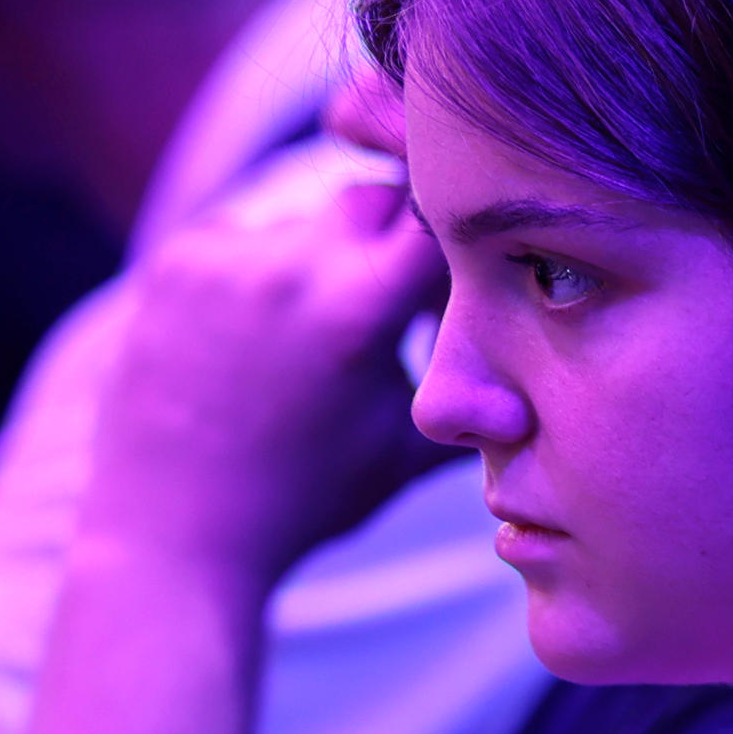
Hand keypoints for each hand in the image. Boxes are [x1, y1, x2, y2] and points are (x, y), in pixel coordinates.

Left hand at [81, 132, 447, 580]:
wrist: (174, 533)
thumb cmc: (306, 498)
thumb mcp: (405, 451)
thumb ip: (482, 397)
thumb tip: (558, 365)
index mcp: (359, 310)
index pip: (442, 216)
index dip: (463, 230)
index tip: (468, 254)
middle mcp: (290, 267)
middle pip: (373, 201)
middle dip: (390, 238)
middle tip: (385, 295)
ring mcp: (224, 259)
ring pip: (304, 223)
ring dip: (318, 262)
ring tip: (303, 341)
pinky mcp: (174, 262)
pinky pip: (242, 239)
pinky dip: (257, 275)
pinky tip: (249, 341)